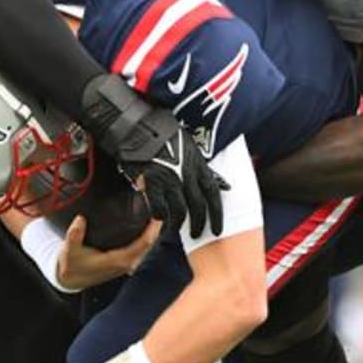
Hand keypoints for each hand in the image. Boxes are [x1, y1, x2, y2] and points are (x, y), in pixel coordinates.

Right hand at [56, 215, 159, 290]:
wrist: (69, 281)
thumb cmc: (71, 267)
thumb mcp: (69, 251)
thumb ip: (74, 235)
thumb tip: (80, 219)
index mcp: (117, 261)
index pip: (143, 244)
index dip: (152, 229)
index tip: (157, 213)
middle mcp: (126, 263)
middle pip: (150, 244)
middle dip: (155, 226)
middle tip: (157, 205)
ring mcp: (126, 264)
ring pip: (147, 246)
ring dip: (152, 231)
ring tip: (153, 211)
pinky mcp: (124, 262)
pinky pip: (141, 248)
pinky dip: (145, 236)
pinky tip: (144, 223)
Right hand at [80, 74, 228, 239]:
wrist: (139, 127)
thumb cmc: (164, 135)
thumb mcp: (191, 147)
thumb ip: (204, 168)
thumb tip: (224, 184)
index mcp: (198, 164)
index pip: (213, 193)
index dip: (217, 214)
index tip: (218, 229)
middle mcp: (187, 173)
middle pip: (198, 206)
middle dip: (199, 224)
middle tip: (196, 235)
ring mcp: (170, 178)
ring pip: (179, 211)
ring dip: (177, 225)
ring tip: (173, 231)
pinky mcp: (152, 182)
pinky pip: (159, 207)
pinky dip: (159, 216)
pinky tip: (158, 217)